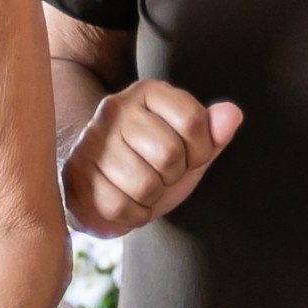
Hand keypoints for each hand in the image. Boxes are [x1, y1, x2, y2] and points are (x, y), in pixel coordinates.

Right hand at [62, 81, 241, 237]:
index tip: (188, 157)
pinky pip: (119, 207)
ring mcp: (92, 139)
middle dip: (172, 177)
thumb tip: (232, 114)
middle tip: (159, 175)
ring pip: (145, 184)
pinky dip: (131, 215)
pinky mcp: (75, 172)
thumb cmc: (152, 162)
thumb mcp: (190, 148)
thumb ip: (213, 133)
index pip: (194, 122)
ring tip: (140, 188)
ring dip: (151, 198)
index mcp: (149, 92)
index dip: (200, 152)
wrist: (101, 182)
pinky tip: (125, 202)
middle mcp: (116, 108)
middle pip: (169, 154)